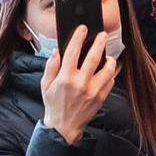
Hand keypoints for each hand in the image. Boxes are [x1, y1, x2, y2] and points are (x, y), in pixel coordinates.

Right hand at [40, 26, 118, 143]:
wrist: (64, 127)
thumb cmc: (54, 103)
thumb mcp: (45, 84)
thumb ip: (51, 66)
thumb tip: (58, 50)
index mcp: (65, 78)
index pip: (73, 52)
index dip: (78, 37)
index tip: (83, 28)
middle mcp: (80, 83)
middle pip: (94, 57)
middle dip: (99, 42)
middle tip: (102, 34)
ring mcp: (92, 91)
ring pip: (107, 69)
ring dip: (109, 59)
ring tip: (108, 55)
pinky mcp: (101, 97)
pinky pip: (110, 81)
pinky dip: (110, 74)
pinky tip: (106, 70)